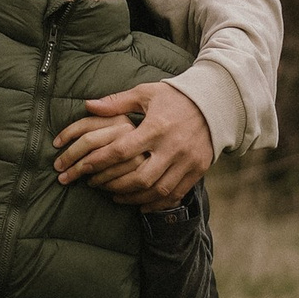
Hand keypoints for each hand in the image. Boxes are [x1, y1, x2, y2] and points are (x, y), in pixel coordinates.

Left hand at [51, 77, 212, 203]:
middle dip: (115, 185)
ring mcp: (187, 161)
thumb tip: (88, 105)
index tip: (84, 167)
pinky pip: (176, 194)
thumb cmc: (174, 97)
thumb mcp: (145, 93)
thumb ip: (117, 102)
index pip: (122, 150)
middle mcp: (172, 147)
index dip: (100, 161)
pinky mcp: (198, 170)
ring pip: (157, 190)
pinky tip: (141, 204)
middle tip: (97, 185)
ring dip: (133, 197)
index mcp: (156, 127)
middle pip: (140, 177)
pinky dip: (157, 203)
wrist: (214, 102)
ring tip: (115, 196)